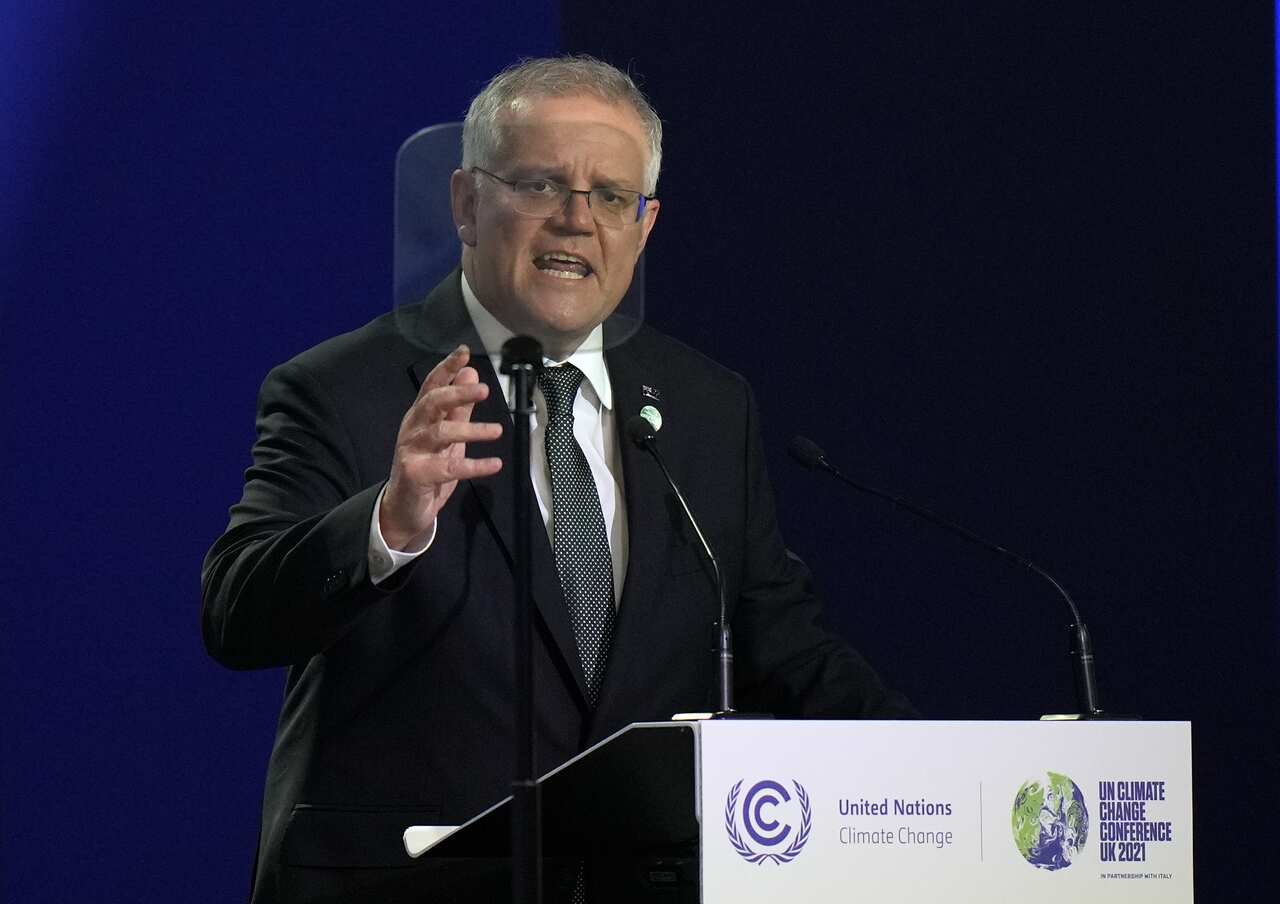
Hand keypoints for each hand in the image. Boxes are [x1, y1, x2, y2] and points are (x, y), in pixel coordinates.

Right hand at [379, 345, 502, 549]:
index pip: (431, 385)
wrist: (404, 508)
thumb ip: (459, 407)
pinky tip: (494, 464)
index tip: (464, 352)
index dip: (447, 367)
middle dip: (457, 393)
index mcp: (420, 416)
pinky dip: (474, 465)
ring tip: (498, 431)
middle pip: (432, 403)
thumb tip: (471, 373)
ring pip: (440, 434)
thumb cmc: (427, 467)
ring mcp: (412, 451)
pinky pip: (449, 468)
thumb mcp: (447, 435)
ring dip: (471, 430)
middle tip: (484, 389)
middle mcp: (413, 429)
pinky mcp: (417, 475)